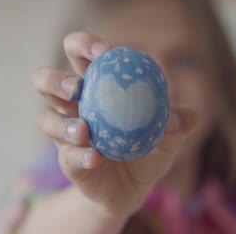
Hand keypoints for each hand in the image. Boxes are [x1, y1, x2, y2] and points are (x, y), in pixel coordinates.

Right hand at [31, 32, 195, 217]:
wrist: (133, 190)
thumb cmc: (147, 151)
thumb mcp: (168, 138)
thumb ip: (177, 125)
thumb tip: (190, 117)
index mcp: (96, 87)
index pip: (80, 56)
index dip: (85, 45)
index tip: (104, 51)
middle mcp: (74, 106)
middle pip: (45, 81)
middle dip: (54, 79)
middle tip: (77, 86)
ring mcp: (66, 134)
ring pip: (45, 120)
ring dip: (61, 123)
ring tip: (84, 130)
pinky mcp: (67, 161)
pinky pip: (66, 156)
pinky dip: (80, 155)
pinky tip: (96, 157)